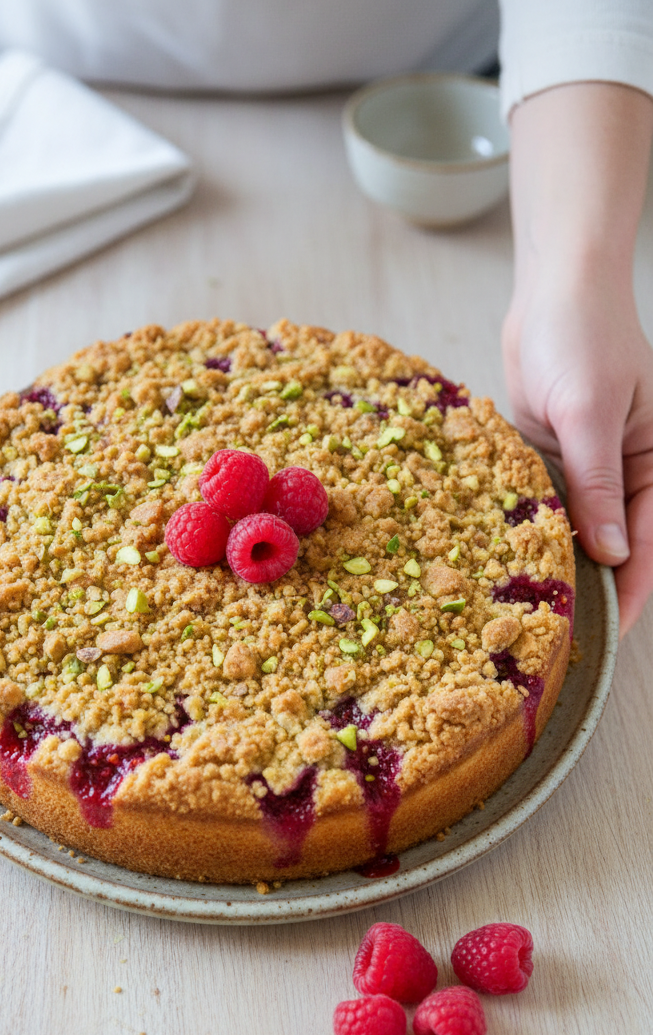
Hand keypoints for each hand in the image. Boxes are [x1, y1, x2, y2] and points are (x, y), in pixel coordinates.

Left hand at [503, 276, 652, 636]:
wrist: (549, 291)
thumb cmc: (583, 337)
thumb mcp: (591, 412)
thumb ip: (599, 483)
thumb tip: (611, 553)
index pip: (648, 542)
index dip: (631, 590)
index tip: (609, 634)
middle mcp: (625, 471)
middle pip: (611, 543)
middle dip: (590, 584)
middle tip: (558, 633)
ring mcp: (586, 466)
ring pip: (574, 528)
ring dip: (555, 560)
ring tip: (528, 608)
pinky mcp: (549, 458)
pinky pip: (542, 503)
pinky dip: (529, 527)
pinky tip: (504, 559)